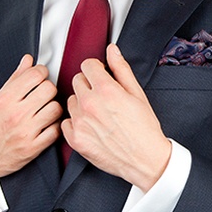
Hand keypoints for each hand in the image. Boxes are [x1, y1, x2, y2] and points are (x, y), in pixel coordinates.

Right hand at [0, 55, 62, 193]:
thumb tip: (28, 61)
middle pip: (49, 90)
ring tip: (44, 109)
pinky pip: (55, 131)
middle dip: (47, 88)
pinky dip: (53, 125)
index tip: (39, 76)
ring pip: (55, 109)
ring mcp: (26, 133)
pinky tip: (45, 124)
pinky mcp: (33, 149)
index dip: (41, 72)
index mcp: (4, 100)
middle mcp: (16, 115)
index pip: (35, 76)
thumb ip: (14, 80)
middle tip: (42, 93)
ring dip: (52, 107)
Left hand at [62, 44, 171, 191]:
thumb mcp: (137, 94)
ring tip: (98, 114)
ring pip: (71, 101)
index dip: (96, 69)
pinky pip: (66, 122)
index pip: (87, 65)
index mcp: (106, 90)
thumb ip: (121, 69)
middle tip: (102, 97)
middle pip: (77, 81)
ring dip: (81, 103)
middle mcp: (90, 104)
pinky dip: (75, 123)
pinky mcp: (75, 139)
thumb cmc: (145, 129)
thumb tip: (112, 50)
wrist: (145, 160)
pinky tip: (90, 127)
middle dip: (88, 84)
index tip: (101, 76)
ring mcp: (80, 122)